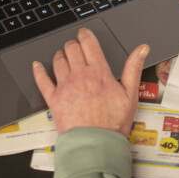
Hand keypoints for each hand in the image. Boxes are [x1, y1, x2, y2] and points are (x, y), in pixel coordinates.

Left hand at [32, 28, 147, 135]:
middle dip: (73, 44)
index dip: (85, 35)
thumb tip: (141, 49)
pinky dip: (38, 70)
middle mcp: (80, 75)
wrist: (96, 143)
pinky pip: (42, 80)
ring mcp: (65, 86)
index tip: (84, 33)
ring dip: (60, 55)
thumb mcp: (131, 94)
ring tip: (63, 56)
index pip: (89, 44)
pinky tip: (37, 66)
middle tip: (75, 46)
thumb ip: (134, 68)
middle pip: (71, 49)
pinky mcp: (53, 99)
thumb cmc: (113, 123)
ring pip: (58, 61)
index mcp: (99, 72)